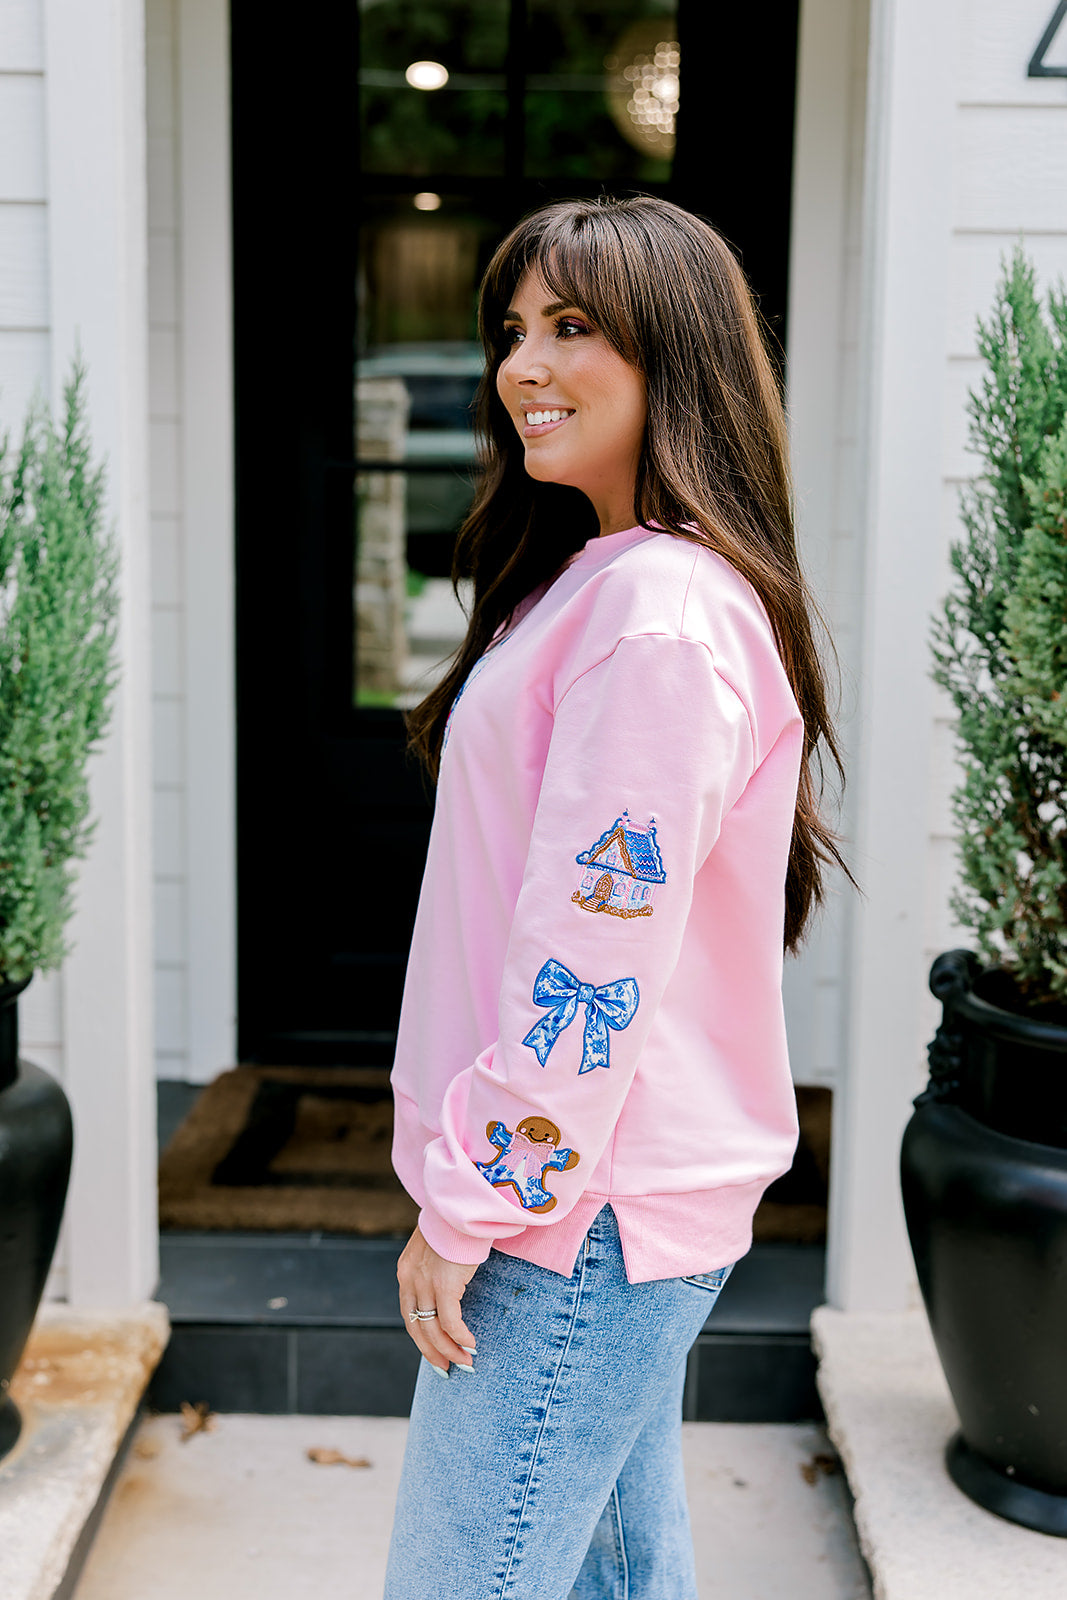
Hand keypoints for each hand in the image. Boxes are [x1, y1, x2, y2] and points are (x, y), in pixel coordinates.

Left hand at [397, 1225, 479, 1371]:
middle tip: (446, 1369)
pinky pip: (450, 1323)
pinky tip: (471, 1345)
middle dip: (432, 1352)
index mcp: (405, 1271)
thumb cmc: (455, 1223)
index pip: (409, 1314)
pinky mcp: (444, 1286)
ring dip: (449, 1350)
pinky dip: (460, 1338)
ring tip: (465, 1363)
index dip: (421, 1337)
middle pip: (417, 1328)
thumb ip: (434, 1266)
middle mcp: (410, 1280)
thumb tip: (447, 1287)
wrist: (461, 1205)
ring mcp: (425, 1284)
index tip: (435, 1352)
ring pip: (433, 1330)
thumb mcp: (435, 1246)